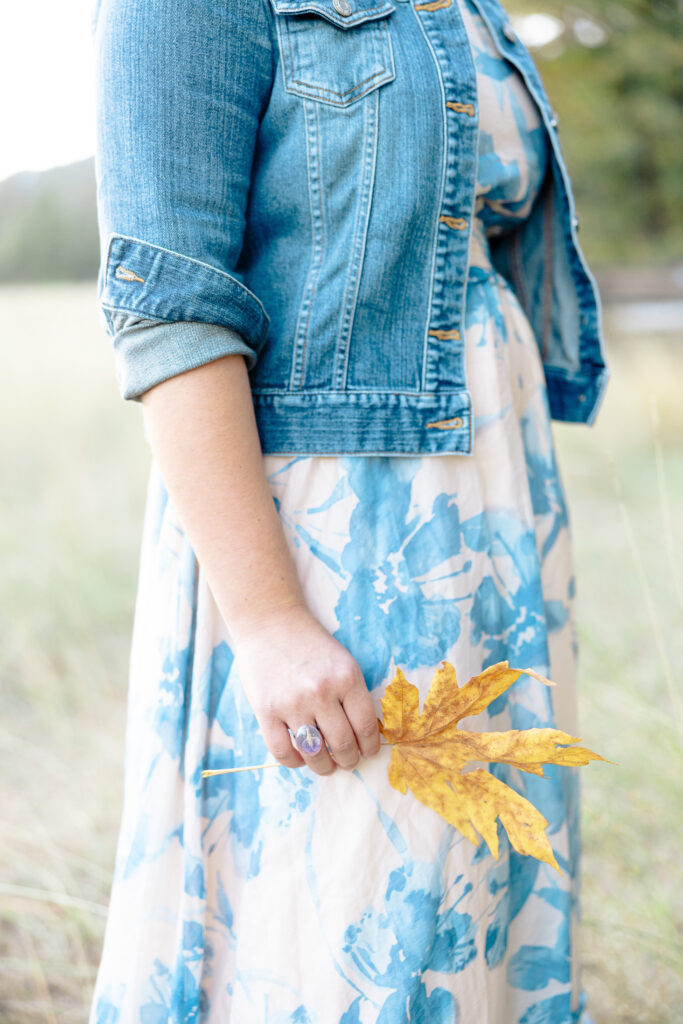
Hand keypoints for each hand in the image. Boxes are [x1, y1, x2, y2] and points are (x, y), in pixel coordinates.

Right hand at [232, 604, 380, 775]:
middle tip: (347, 762)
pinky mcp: (266, 711)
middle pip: (342, 744)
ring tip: (326, 765)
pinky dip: (294, 762)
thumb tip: (362, 737)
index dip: (369, 747)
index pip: (365, 726)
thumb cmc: (311, 644)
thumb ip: (353, 695)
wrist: (270, 623)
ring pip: (315, 753)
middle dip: (348, 760)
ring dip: (324, 767)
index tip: (367, 753)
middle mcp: (322, 691)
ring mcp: (292, 703)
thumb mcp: (343, 662)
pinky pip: (282, 751)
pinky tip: (300, 758)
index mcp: (347, 677)